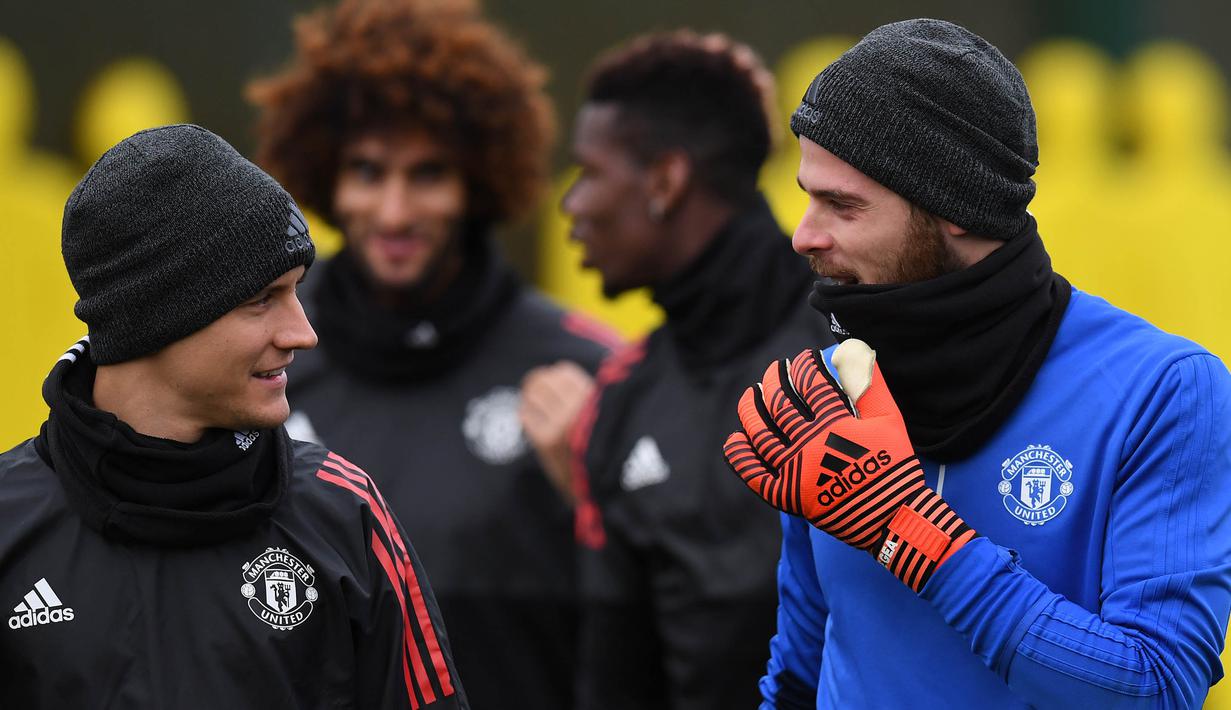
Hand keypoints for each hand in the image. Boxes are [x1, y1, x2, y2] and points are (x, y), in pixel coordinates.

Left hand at [520, 361, 595, 504]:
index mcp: (595, 398)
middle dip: (538, 382)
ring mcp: (559, 424)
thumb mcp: (606, 413)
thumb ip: (587, 394)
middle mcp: (577, 408)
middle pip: (542, 380)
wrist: (603, 485)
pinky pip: (525, 415)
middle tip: (537, 388)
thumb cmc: (605, 446)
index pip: (563, 371)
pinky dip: (527, 413)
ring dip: (530, 396)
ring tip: (534, 402)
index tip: (555, 381)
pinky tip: (532, 418)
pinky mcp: (544, 441)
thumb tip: (557, 374)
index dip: (556, 374)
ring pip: (531, 395)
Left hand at [723, 339, 975, 591]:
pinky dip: (741, 457)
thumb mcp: (889, 420)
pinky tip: (735, 440)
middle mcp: (808, 445)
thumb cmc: (895, 466)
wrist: (894, 517)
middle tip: (774, 370)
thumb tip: (855, 350)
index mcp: (833, 424)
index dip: (803, 364)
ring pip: (761, 434)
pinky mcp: (788, 496)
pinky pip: (755, 475)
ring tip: (750, 395)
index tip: (802, 357)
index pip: (810, 383)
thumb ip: (870, 385)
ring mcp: (794, 471)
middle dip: (774, 380)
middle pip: (779, 404)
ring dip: (751, 411)